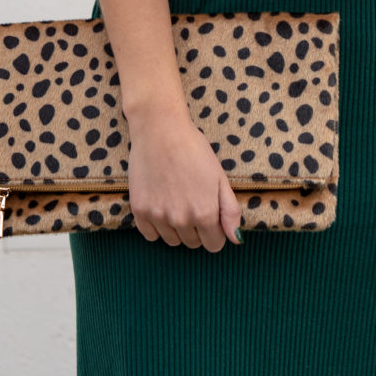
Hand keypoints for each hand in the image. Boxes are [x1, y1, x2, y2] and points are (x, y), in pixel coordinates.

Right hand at [126, 99, 243, 252]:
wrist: (160, 130)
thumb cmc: (194, 150)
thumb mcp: (220, 177)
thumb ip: (230, 211)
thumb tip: (235, 239)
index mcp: (205, 213)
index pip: (214, 245)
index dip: (215, 231)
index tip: (210, 214)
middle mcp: (181, 220)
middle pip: (193, 243)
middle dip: (196, 228)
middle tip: (192, 201)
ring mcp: (158, 216)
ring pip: (172, 241)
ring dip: (177, 228)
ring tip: (176, 200)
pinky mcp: (139, 211)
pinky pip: (151, 235)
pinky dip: (157, 226)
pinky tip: (161, 205)